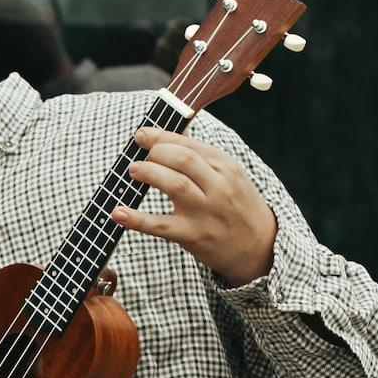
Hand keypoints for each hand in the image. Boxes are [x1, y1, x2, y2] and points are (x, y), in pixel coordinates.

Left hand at [117, 128, 276, 285]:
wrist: (259, 246)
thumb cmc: (236, 205)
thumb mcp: (228, 175)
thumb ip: (201, 155)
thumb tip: (175, 131)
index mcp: (226, 166)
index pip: (189, 144)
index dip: (161, 137)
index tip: (141, 134)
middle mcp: (218, 186)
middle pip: (183, 159)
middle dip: (155, 152)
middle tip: (137, 156)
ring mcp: (206, 211)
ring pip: (175, 185)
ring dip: (149, 173)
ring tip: (132, 170)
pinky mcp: (194, 235)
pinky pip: (161, 225)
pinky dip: (137, 219)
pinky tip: (118, 213)